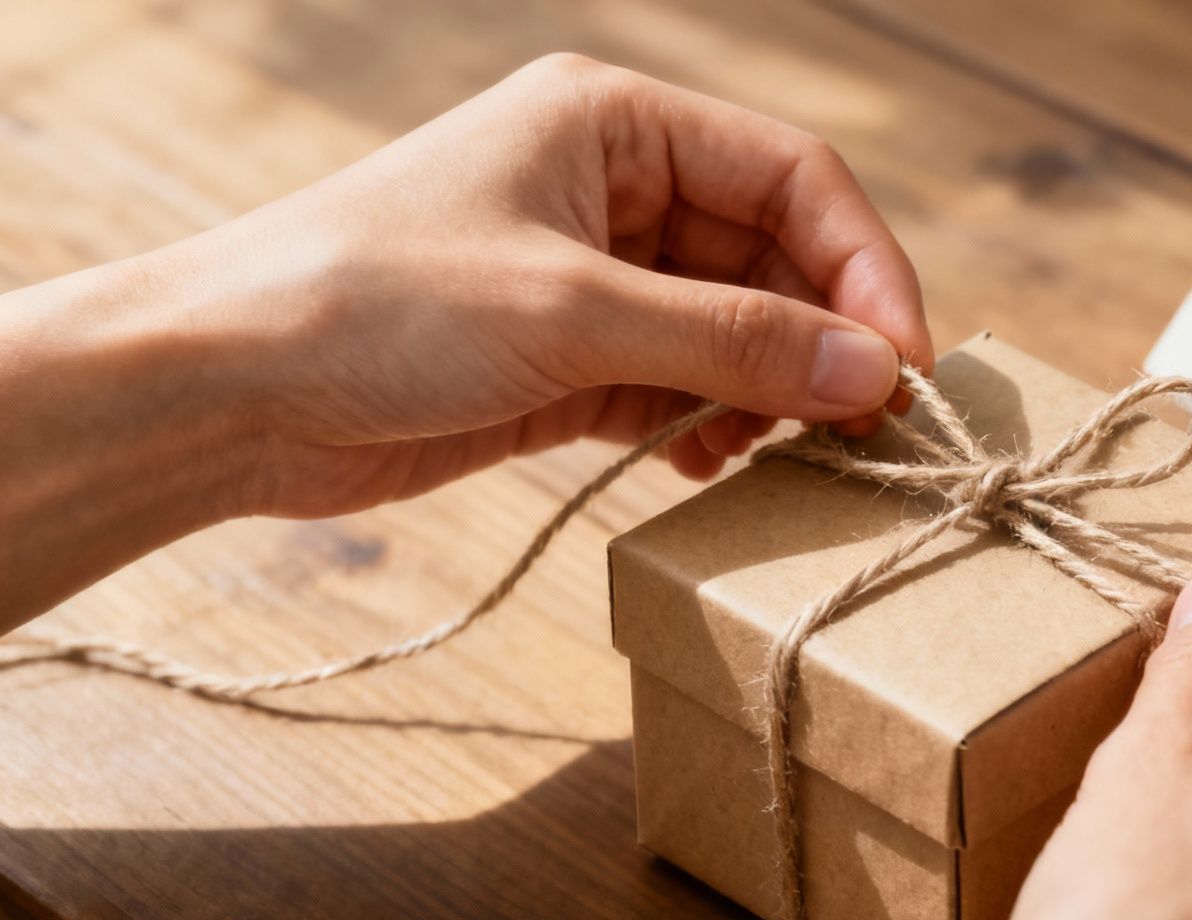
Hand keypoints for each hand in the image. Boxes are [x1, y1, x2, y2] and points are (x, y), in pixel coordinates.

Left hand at [0, 54, 927, 623]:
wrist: (223, 392)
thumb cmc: (374, 305)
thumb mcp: (573, 314)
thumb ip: (734, 342)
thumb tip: (879, 373)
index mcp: (616, 123)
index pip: (793, 177)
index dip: (865, 265)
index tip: (907, 362)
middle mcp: (616, 189)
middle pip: (776, 256)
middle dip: (827, 339)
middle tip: (872, 428)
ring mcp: (596, 279)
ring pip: (738, 329)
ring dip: (777, 391)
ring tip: (794, 453)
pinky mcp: (572, 361)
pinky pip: (685, 385)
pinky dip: (715, 425)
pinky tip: (716, 464)